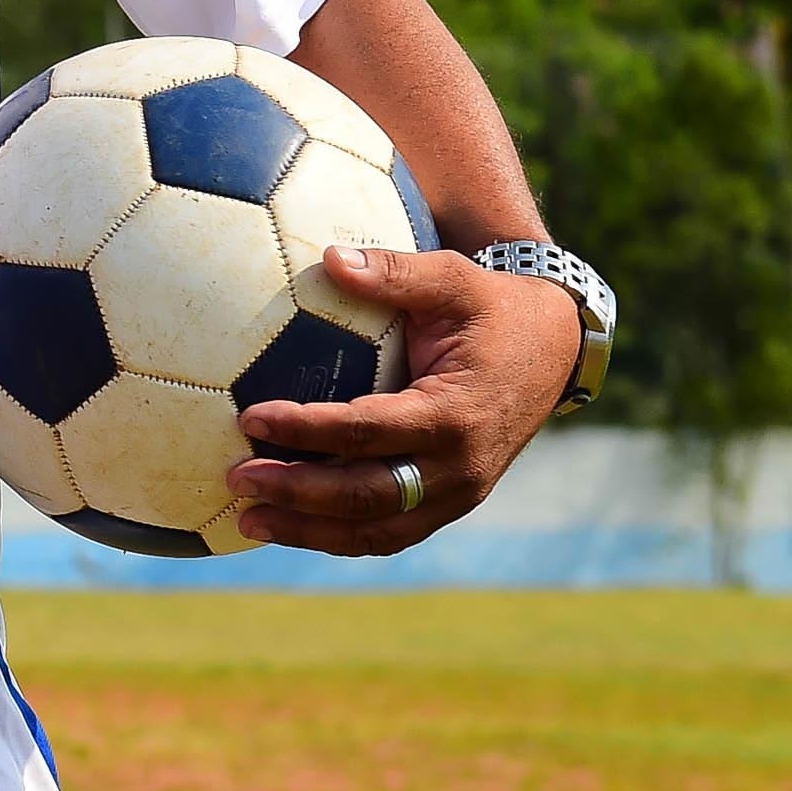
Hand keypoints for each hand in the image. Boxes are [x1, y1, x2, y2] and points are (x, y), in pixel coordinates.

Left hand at [229, 245, 580, 555]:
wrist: (555, 352)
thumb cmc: (492, 308)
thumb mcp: (453, 278)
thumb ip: (395, 272)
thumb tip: (331, 257)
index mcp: (453, 415)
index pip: (366, 431)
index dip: (306, 430)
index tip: (250, 419)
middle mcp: (458, 467)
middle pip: (367, 495)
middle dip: (298, 494)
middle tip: (236, 479)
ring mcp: (458, 494)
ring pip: (377, 529)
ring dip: (310, 530)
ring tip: (248, 520)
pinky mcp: (450, 503)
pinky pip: (391, 530)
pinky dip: (339, 534)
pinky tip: (289, 525)